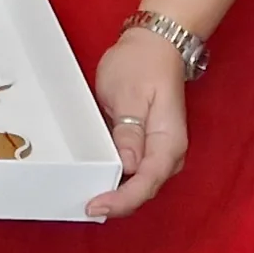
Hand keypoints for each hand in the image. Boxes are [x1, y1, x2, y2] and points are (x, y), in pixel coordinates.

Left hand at [88, 26, 193, 219]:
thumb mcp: (130, 94)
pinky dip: (116, 179)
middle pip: (143, 189)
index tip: (96, 205)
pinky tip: (95, 180)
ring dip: (115, 194)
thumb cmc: (143, 65)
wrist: (154, 46)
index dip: (122, 200)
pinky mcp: (147, 147)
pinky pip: (133, 172)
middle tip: (84, 206)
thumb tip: (129, 165)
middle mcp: (168, 152)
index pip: (147, 183)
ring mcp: (159, 151)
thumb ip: (129, 131)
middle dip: (117, 202)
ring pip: (138, 184)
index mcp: (169, 142)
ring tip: (85, 198)